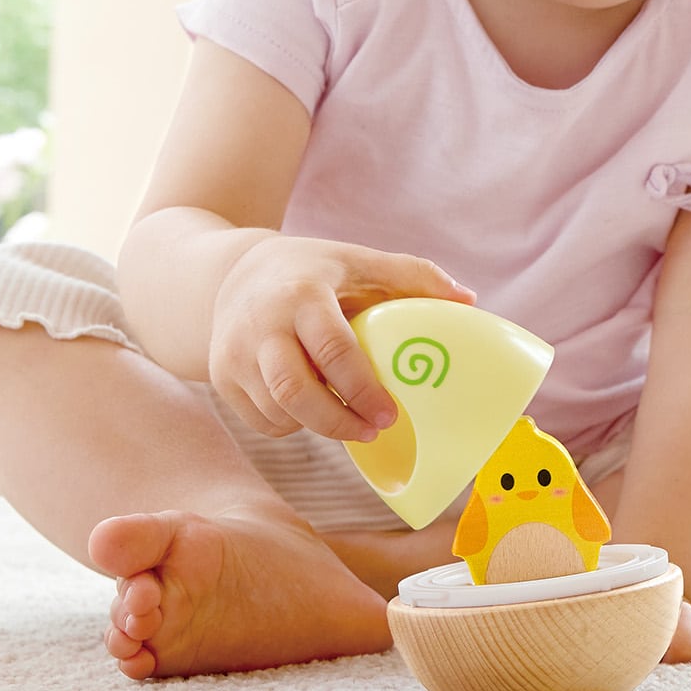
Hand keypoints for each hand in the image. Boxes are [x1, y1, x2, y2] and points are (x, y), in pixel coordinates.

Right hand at [209, 235, 474, 444]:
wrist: (234, 274)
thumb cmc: (314, 271)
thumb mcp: (359, 260)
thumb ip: (413, 275)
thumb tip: (468, 300)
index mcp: (301, 294)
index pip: (332, 350)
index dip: (363, 389)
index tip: (391, 414)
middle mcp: (261, 326)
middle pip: (296, 392)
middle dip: (339, 422)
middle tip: (375, 430)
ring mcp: (235, 354)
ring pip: (279, 412)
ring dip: (319, 425)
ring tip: (351, 419)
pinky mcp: (221, 378)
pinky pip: (263, 421)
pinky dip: (293, 425)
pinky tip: (315, 410)